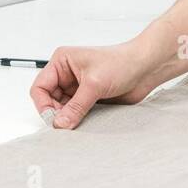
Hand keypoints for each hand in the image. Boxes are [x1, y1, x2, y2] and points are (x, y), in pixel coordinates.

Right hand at [30, 42, 167, 129]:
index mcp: (62, 62)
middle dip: (56, 113)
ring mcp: (78, 87)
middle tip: (65, 125)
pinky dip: (78, 120)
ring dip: (68, 118)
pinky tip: (85, 124)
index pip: (40, 87)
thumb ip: (76, 106)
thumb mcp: (94, 84)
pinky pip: (77, 113)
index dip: (43, 105)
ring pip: (63, 109)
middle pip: (49, 100)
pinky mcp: (89, 98)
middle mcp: (67, 74)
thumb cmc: (123, 62)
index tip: (53, 119)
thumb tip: (60, 124)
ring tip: (77, 124)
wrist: (147, 68)